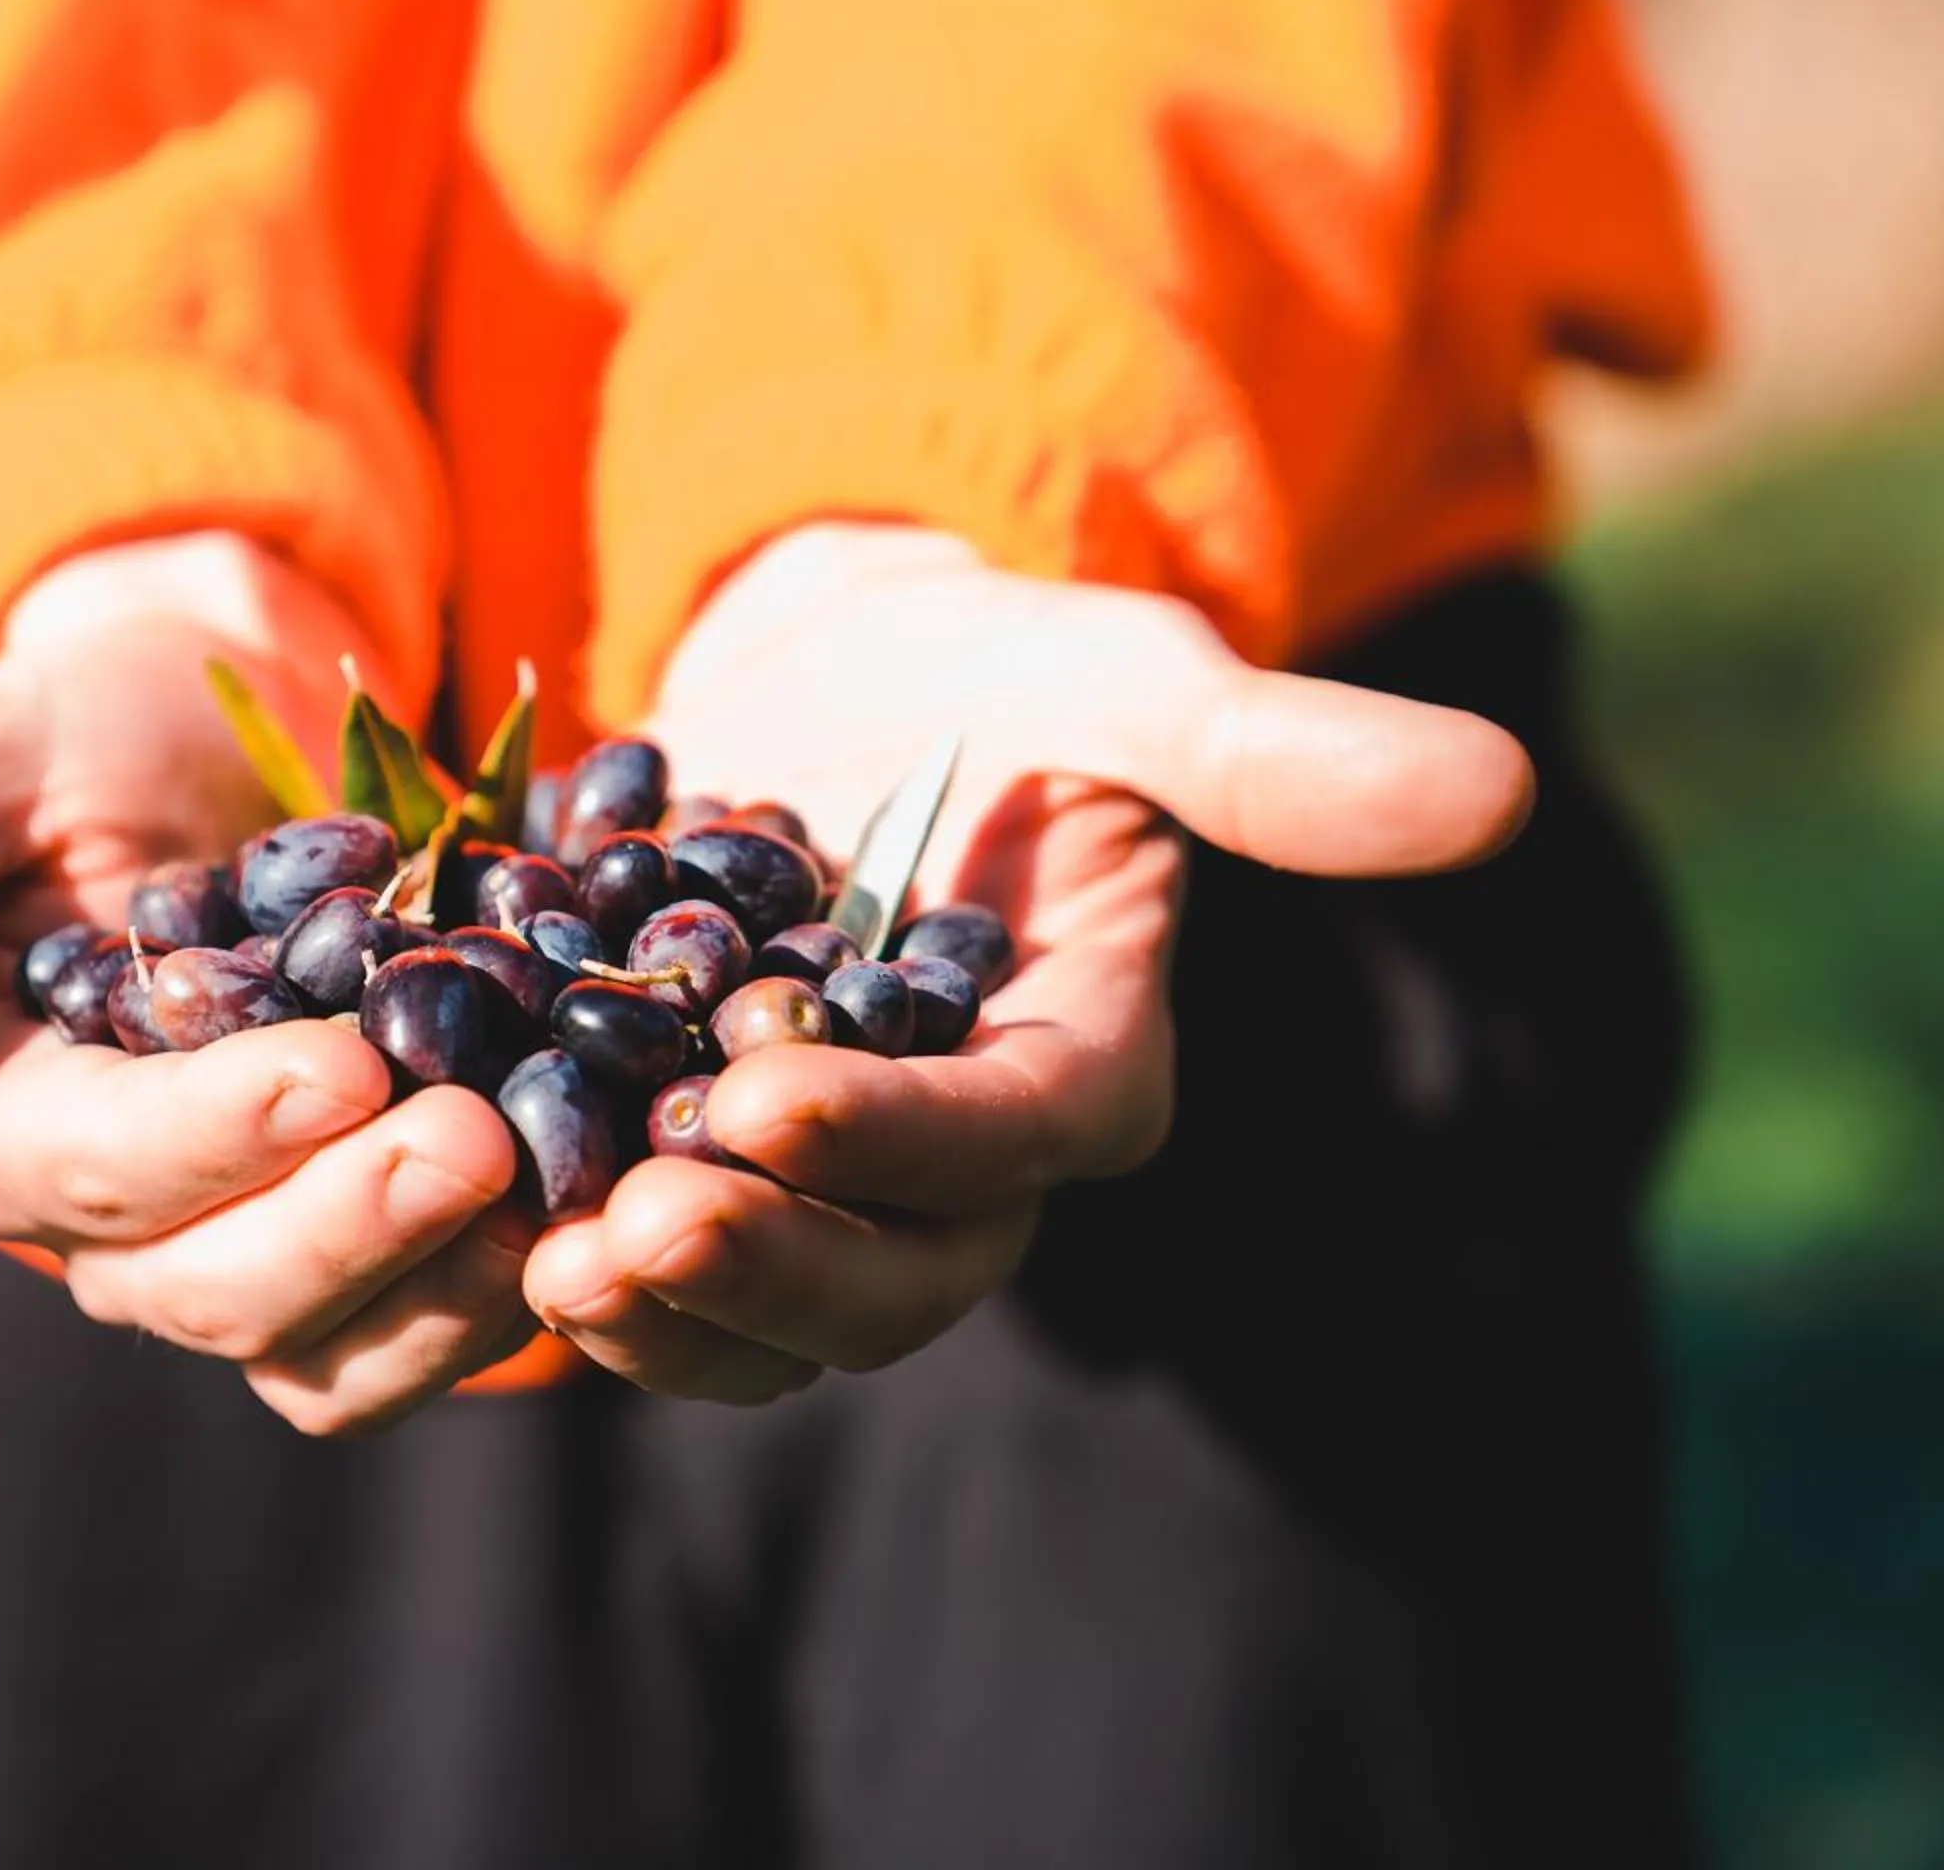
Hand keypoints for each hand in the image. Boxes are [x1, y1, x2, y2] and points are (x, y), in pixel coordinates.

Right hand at [0, 534, 528, 1434]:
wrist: (242, 733)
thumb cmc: (89, 733)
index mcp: (15, 1126)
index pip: (100, 1175)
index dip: (216, 1135)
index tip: (342, 1059)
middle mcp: (127, 1228)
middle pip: (223, 1295)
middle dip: (349, 1225)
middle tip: (474, 1135)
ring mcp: (260, 1249)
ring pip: (334, 1351)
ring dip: (445, 1290)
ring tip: (557, 1190)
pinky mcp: (380, 1242)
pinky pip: (438, 1322)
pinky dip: (518, 1281)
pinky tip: (606, 1201)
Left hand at [521, 523, 1536, 1401]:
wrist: (841, 677)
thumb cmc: (1002, 667)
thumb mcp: (1125, 672)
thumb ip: (1274, 749)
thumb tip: (1493, 797)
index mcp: (1084, 1061)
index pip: (1020, 1139)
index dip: (906, 1140)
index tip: (767, 1101)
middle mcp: (968, 1158)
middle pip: (896, 1275)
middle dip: (768, 1266)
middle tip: (630, 1232)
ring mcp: (836, 1183)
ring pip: (777, 1314)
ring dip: (667, 1311)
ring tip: (551, 1269)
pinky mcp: (709, 1170)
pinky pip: (665, 1265)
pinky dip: (585, 1270)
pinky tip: (488, 1236)